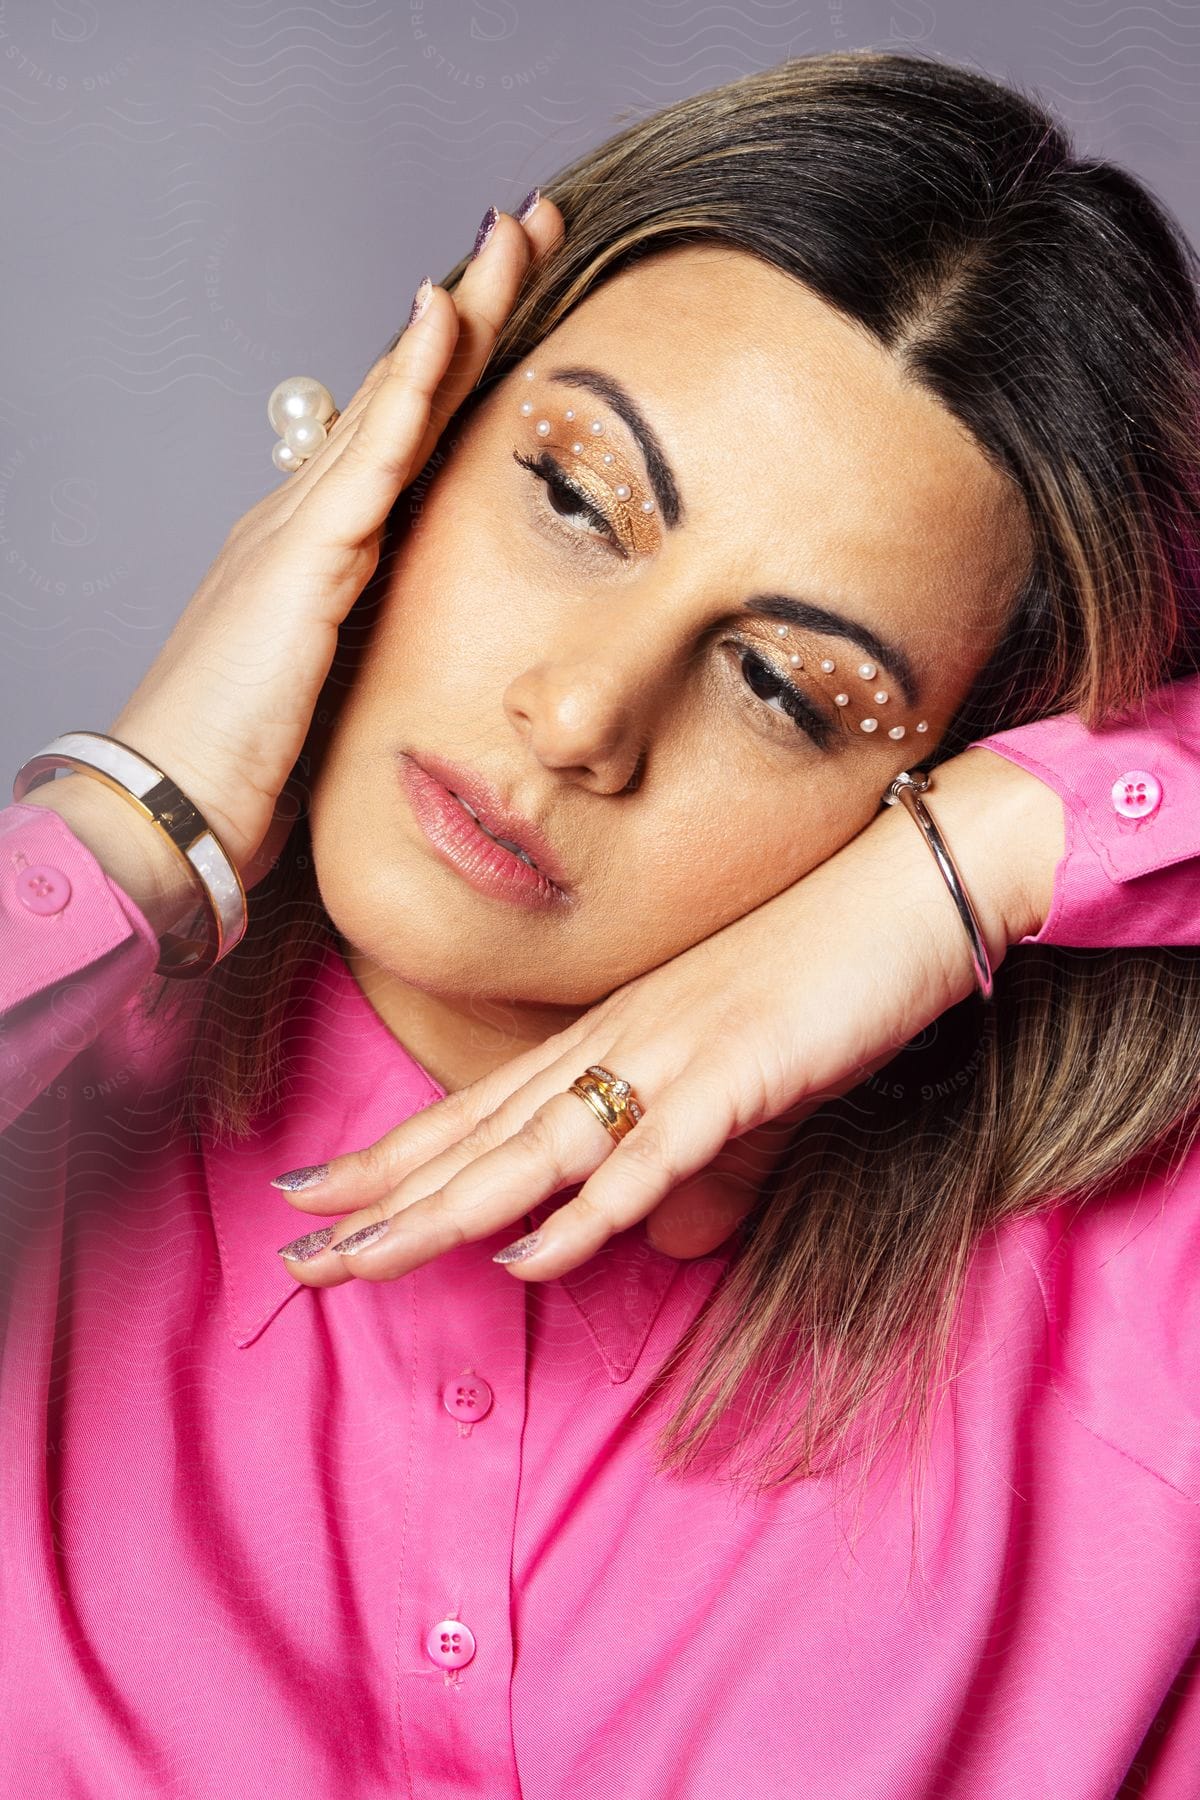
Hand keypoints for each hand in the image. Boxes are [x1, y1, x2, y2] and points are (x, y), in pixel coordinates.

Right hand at [106, 198, 563, 896]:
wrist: (172, 806)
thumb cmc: (246, 762)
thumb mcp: (330, 686)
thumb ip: (367, 638)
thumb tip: (410, 628)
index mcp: (324, 549)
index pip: (406, 436)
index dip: (459, 364)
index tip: (519, 301)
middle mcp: (309, 518)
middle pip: (404, 392)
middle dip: (470, 306)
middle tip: (527, 224)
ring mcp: (301, 532)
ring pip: (394, 400)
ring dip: (455, 315)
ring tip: (508, 236)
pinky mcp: (301, 564)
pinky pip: (370, 459)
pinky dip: (409, 386)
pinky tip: (443, 320)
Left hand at [275, 746, 1064, 1284]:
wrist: (909, 890)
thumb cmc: (824, 970)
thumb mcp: (738, 1067)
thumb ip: (687, 1140)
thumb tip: (660, 1220)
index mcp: (610, 1036)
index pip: (480, 1109)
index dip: (393, 1157)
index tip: (313, 1196)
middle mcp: (618, 1043)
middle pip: (481, 1136)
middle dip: (382, 1198)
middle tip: (292, 1252)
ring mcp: (671, 1054)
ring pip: (534, 1148)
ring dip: (444, 1210)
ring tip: (360, 1260)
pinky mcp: (737, 1072)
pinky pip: (647, 1154)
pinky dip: (584, 1211)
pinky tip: (525, 1256)